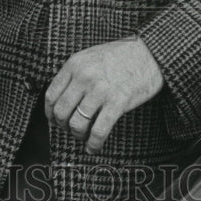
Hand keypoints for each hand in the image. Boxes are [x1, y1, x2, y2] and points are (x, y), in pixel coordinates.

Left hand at [44, 35, 163, 154]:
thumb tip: (61, 99)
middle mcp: (84, 76)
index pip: (51, 95)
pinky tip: (93, 147)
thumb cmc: (121, 55)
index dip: (50, 113)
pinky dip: (93, 144)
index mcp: (75, 64)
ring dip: (79, 135)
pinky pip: (98, 131)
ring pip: (77, 124)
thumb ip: (75, 74)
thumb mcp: (90, 57)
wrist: (150, 53)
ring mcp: (101, 90)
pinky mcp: (118, 102)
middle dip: (63, 126)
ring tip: (84, 136)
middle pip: (61, 112)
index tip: (54, 120)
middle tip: (70, 128)